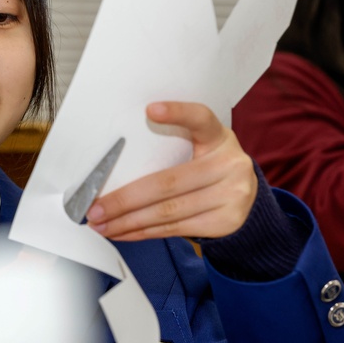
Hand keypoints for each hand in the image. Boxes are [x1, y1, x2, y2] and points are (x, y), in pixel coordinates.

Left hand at [85, 101, 256, 240]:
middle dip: (124, 199)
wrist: (248, 200)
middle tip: (94, 207)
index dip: (178, 113)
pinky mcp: (224, 222)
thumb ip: (172, 148)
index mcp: (218, 138)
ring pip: (166, 212)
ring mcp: (230, 196)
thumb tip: (115, 166)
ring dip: (127, 221)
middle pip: (167, 183)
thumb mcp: (202, 149)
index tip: (150, 110)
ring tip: (101, 224)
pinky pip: (173, 229)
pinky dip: (142, 232)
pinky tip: (122, 232)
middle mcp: (228, 165)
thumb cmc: (210, 169)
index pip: (200, 119)